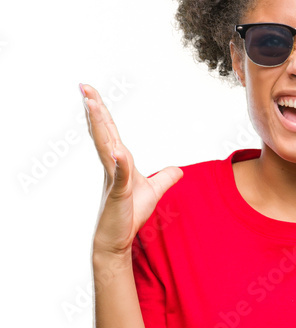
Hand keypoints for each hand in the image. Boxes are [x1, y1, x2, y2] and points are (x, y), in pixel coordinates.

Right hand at [81, 83, 183, 257]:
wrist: (117, 240)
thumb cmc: (129, 216)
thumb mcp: (153, 192)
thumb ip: (164, 178)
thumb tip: (178, 170)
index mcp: (118, 162)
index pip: (110, 133)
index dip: (101, 113)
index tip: (90, 93)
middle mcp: (112, 166)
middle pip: (103, 133)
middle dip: (95, 109)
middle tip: (84, 87)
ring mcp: (113, 179)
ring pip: (106, 147)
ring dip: (100, 126)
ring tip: (91, 104)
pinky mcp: (118, 194)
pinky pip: (120, 176)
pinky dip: (120, 163)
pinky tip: (119, 152)